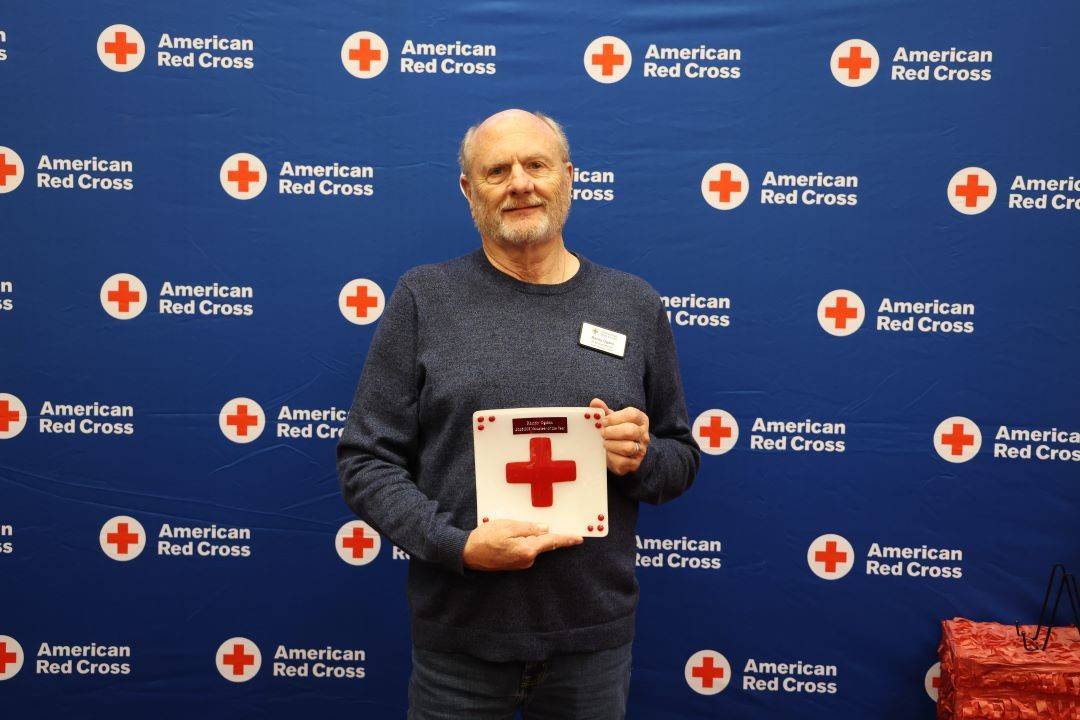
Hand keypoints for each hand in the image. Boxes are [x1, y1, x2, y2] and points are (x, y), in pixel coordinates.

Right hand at [463, 519, 583, 570]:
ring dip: (528, 536)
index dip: (566, 539)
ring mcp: (521, 564)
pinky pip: (524, 549)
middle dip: (540, 533)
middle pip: (542, 543)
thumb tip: (545, 529)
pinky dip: (521, 541)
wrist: (467, 554)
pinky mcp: (514, 564)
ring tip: (508, 529)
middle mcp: (527, 560)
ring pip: (532, 546)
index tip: (579, 538)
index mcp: (528, 550)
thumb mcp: (508, 526)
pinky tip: (509, 536)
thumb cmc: (486, 538)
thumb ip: (529, 528)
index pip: (552, 542)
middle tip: (527, 523)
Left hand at [590, 398, 649, 475]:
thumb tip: (595, 402)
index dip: (615, 417)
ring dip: (611, 444)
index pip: (632, 415)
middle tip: (602, 433)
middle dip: (612, 432)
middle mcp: (643, 435)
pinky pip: (622, 461)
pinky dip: (611, 457)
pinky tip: (608, 453)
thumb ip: (604, 411)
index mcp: (640, 420)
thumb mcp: (612, 419)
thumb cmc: (616, 432)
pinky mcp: (634, 464)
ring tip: (605, 443)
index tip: (603, 421)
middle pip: (631, 431)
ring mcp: (641, 450)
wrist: (621, 453)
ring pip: (628, 447)